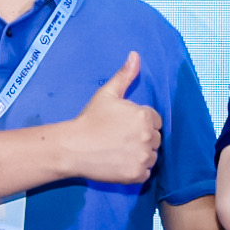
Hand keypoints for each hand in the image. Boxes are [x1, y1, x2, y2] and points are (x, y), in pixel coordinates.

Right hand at [57, 52, 163, 187]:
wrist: (73, 147)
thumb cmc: (90, 119)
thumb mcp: (107, 94)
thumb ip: (124, 75)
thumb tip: (135, 55)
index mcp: (144, 116)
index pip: (155, 120)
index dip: (140, 123)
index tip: (123, 126)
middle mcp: (148, 137)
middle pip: (155, 139)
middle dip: (142, 138)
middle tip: (119, 139)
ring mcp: (143, 157)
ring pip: (152, 156)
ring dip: (141, 154)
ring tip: (119, 151)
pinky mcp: (137, 174)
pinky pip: (145, 172)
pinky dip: (135, 170)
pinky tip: (120, 163)